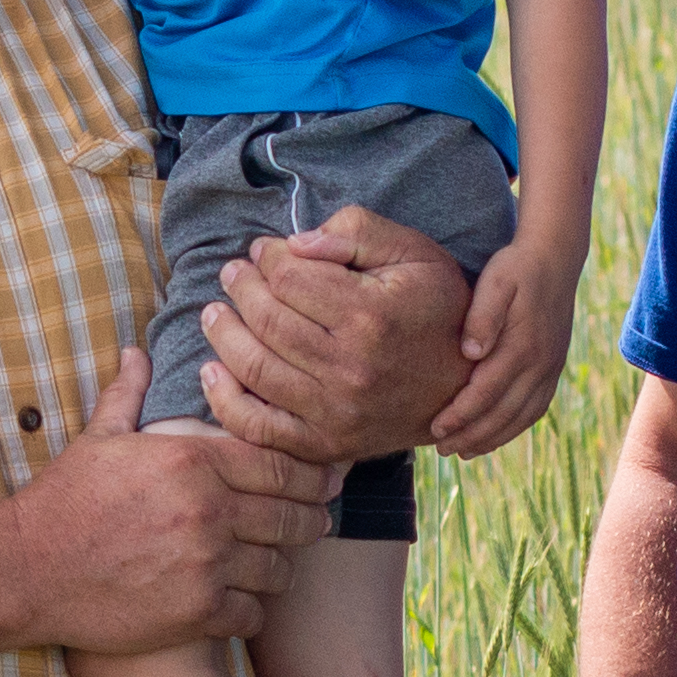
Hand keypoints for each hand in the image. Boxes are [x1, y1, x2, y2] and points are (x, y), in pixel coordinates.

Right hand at [17, 348, 333, 649]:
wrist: (25, 570)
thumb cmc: (63, 501)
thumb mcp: (98, 439)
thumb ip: (129, 394)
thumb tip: (137, 352)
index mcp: (192, 461)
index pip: (283, 463)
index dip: (313, 473)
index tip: (325, 479)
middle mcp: (207, 510)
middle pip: (295, 516)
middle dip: (311, 519)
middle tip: (314, 522)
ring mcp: (204, 564)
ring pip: (281, 568)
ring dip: (282, 566)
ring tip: (275, 563)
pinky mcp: (195, 613)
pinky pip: (254, 613)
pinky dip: (253, 609)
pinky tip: (241, 602)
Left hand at [198, 206, 473, 465]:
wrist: (464, 383)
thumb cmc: (435, 308)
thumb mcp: (414, 252)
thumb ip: (356, 232)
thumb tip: (294, 244)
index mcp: (372, 315)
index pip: (289, 277)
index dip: (267, 257)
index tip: (262, 250)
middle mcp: (351, 368)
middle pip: (267, 320)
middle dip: (241, 288)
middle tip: (233, 274)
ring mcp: (336, 413)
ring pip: (254, 368)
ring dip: (222, 334)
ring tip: (215, 312)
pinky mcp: (326, 444)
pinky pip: (259, 428)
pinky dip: (224, 401)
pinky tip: (212, 371)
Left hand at [426, 233, 578, 457]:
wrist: (556, 257)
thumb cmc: (516, 268)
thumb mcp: (496, 280)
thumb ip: (482, 316)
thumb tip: (470, 353)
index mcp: (524, 345)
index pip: (487, 392)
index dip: (461, 415)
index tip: (435, 429)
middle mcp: (541, 363)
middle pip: (504, 413)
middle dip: (472, 435)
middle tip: (442, 449)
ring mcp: (551, 368)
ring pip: (521, 417)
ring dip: (492, 438)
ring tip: (463, 450)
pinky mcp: (554, 369)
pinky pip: (535, 409)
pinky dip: (513, 428)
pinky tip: (492, 435)